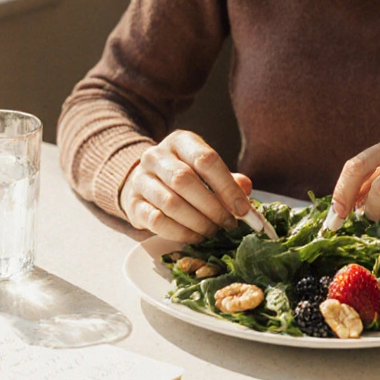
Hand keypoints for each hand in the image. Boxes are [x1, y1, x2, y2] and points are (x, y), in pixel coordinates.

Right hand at [119, 130, 254, 243]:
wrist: (143, 182)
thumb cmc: (182, 176)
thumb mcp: (205, 170)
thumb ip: (228, 179)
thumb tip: (246, 188)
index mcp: (180, 142)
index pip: (206, 160)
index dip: (227, 187)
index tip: (243, 210)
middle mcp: (156, 156)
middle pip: (185, 181)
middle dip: (212, 207)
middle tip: (228, 224)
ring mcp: (141, 179)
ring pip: (171, 203)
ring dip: (197, 222)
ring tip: (212, 231)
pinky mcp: (132, 204)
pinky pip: (156, 221)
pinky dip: (180, 233)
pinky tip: (194, 237)